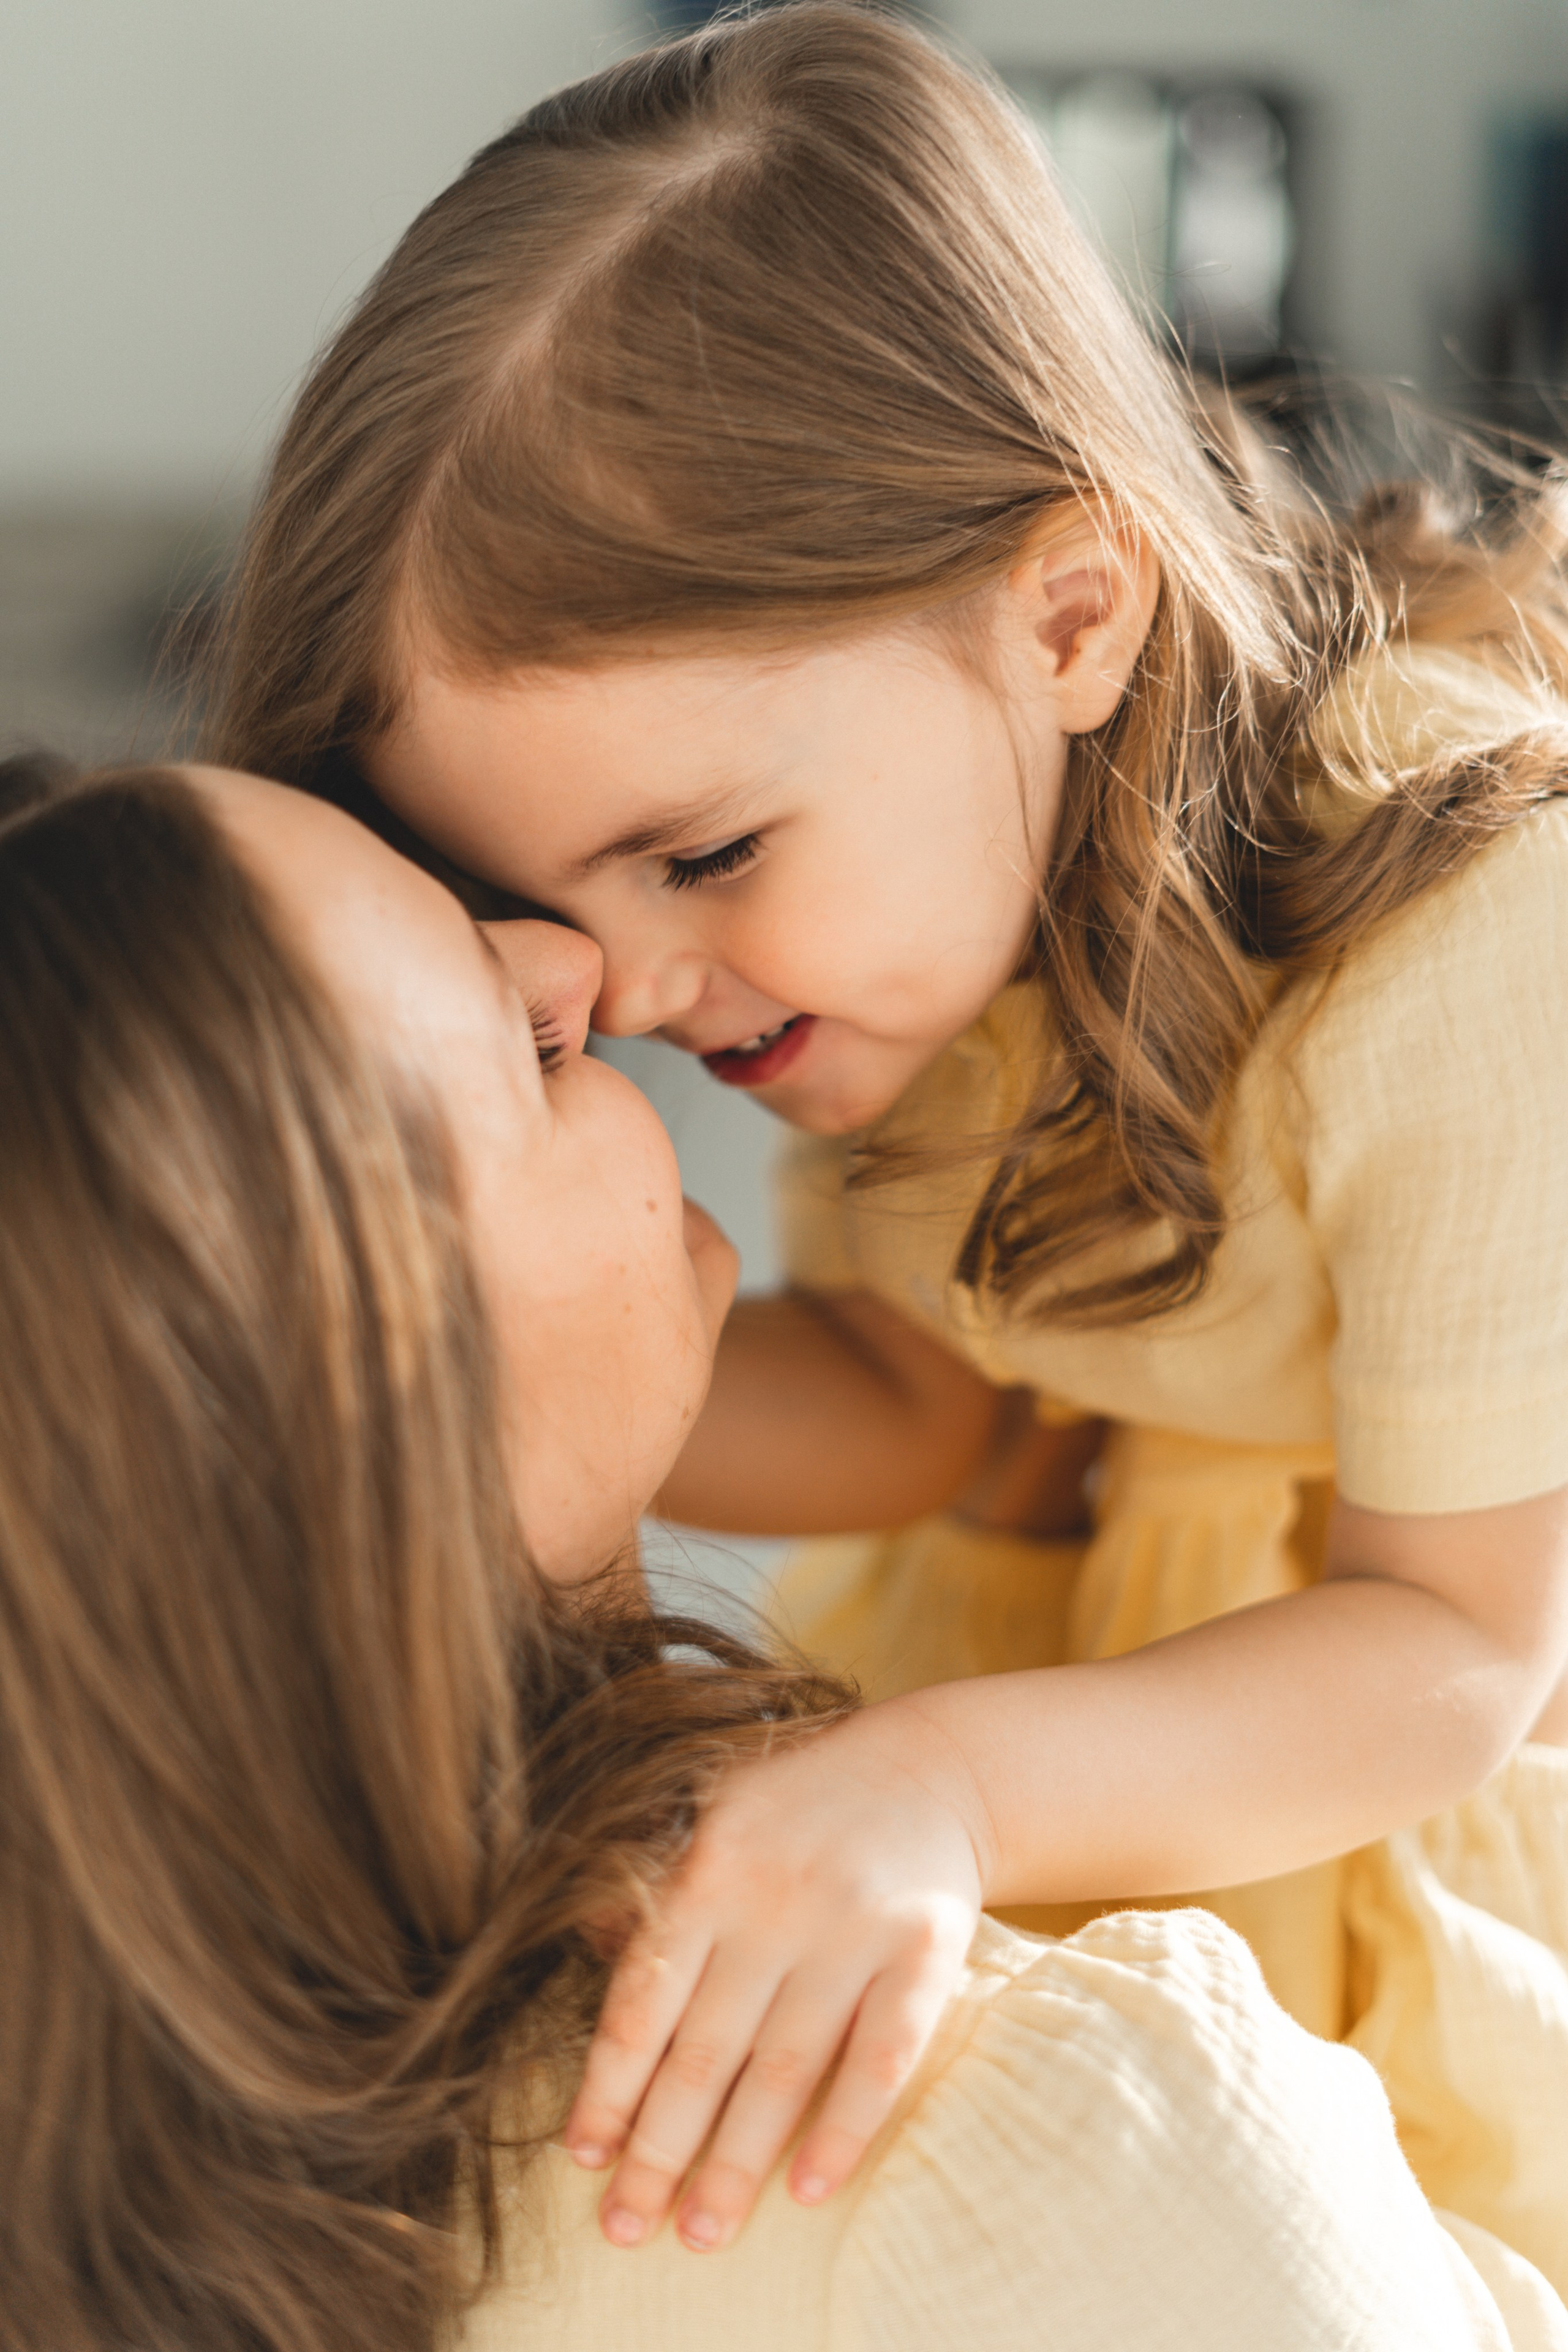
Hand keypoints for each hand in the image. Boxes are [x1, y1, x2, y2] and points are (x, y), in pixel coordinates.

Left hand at [563, 1696, 990, 2251]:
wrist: (932, 1766)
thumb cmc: (803, 1808)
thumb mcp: (718, 1819)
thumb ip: (664, 1897)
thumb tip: (588, 1954)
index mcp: (710, 1868)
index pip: (643, 2000)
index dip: (609, 2086)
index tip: (583, 2157)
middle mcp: (775, 1899)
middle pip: (704, 2051)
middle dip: (659, 2151)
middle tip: (625, 2228)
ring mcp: (854, 1925)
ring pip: (784, 2069)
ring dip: (737, 2163)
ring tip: (702, 2233)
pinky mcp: (926, 1947)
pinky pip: (881, 2056)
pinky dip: (844, 2130)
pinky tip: (809, 2189)